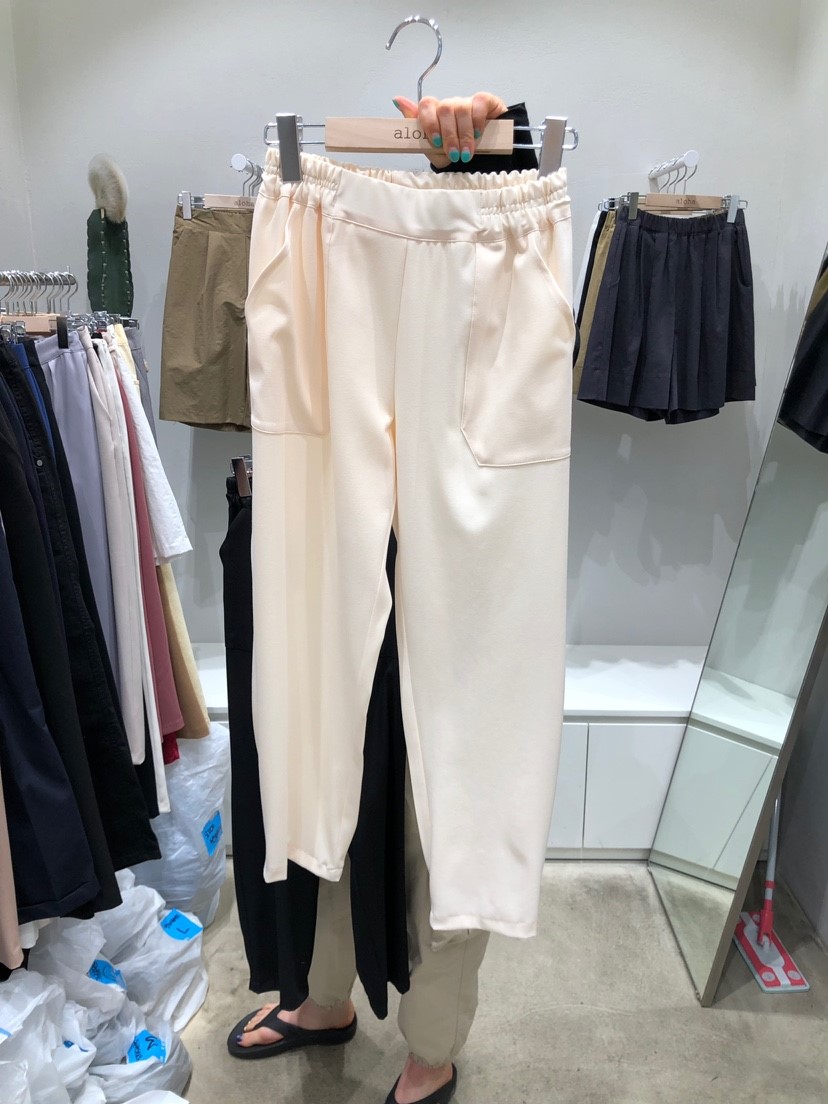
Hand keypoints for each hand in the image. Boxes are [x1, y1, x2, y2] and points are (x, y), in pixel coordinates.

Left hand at [393, 92, 507, 166]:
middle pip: (444, 109)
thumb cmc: (454, 153)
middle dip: (449, 135)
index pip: (426, 104)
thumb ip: (417, 131)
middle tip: (454, 155)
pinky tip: (478, 135)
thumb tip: (396, 100)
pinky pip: (478, 104)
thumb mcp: (434, 151)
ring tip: (466, 153)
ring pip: (461, 109)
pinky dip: (477, 122)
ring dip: (464, 135)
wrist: (481, 158)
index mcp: (435, 114)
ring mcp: (466, 102)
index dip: (430, 122)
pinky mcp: (484, 101)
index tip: (436, 142)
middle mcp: (450, 105)